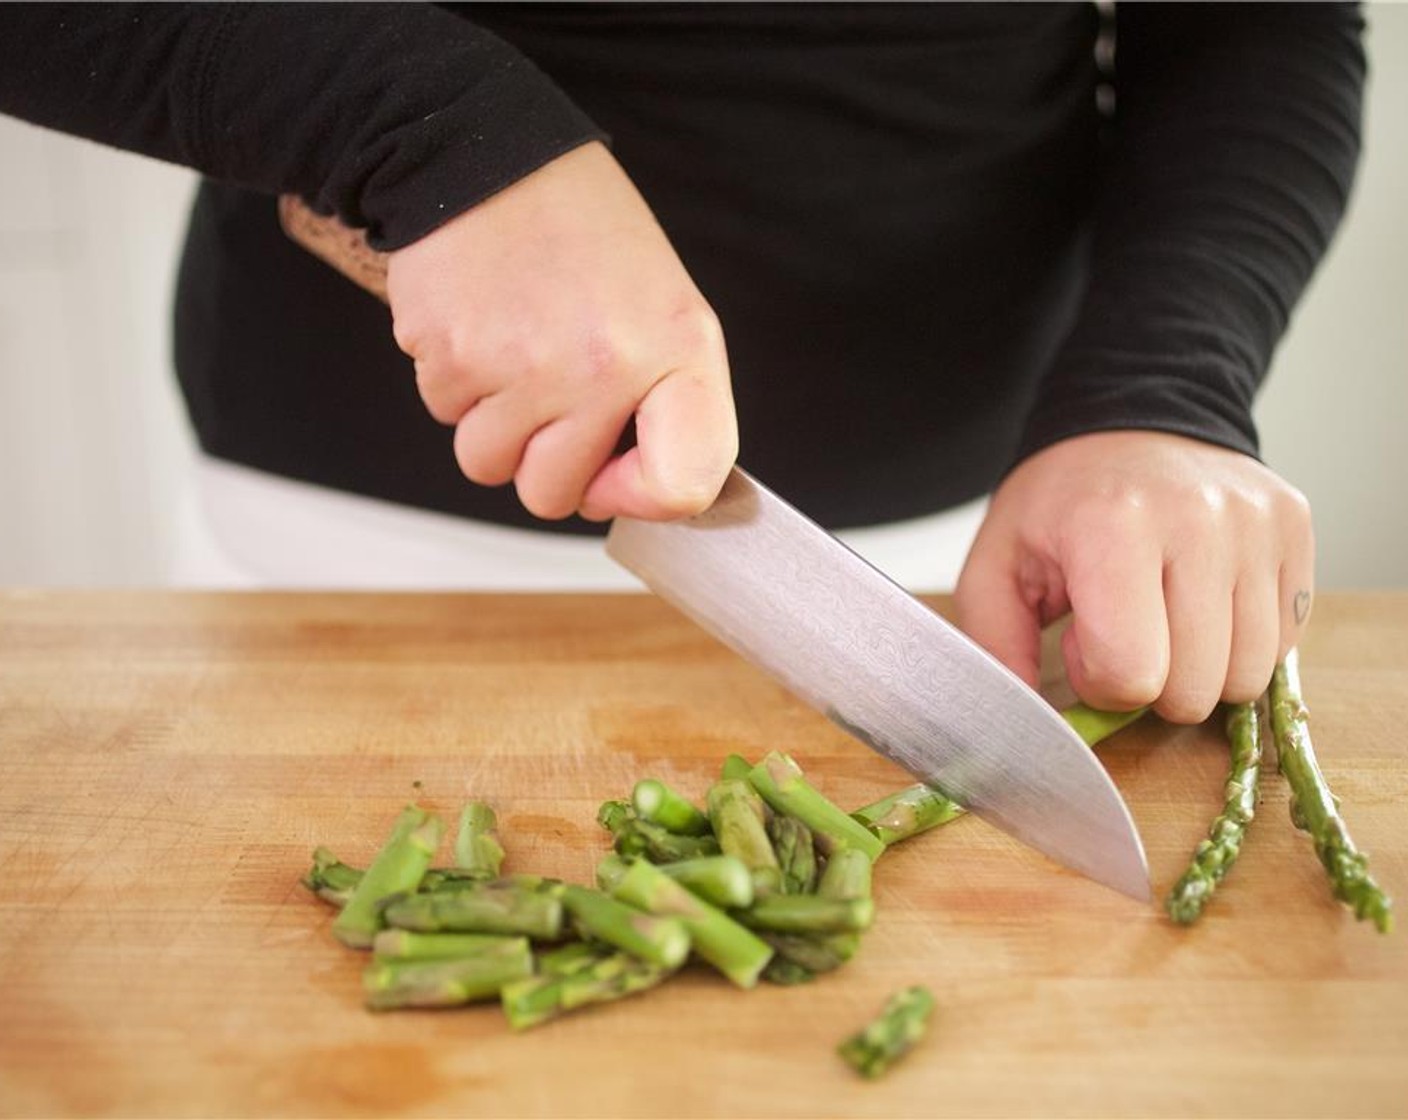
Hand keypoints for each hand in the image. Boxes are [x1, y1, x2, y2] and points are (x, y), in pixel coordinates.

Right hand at [385, 141, 737, 520]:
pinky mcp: (452, 356)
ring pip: (489, 465)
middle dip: (541, 461)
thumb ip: (669, 402)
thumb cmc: (582, 233)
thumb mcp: (665, 306)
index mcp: (678, 352)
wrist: (490, 155)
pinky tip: (479, 326)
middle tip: (547, 393)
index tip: (617, 475)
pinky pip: (446, 417)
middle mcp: (605, 368)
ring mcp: (524, 367)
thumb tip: (642, 492)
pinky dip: (455, 383)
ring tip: (512, 351)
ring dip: (492, 424)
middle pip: (555, 497)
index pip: (683, 485)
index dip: (642, 498)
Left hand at [954, 431, 1313, 723]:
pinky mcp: (1294, 529)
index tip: (1082, 637)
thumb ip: (996, 646)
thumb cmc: (1061, 502)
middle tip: (1124, 630)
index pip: (1131, 674)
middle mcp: (1198, 520)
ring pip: (1248, 677)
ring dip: (1200, 671)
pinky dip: (1242, 644)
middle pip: (1194, 687)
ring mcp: (1257, 524)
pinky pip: (1285, 643)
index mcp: (1112, 527)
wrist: (1130, 420)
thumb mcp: (998, 565)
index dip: (1099, 679)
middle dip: (1151, 683)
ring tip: (1164, 617)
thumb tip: (1024, 726)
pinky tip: (1202, 604)